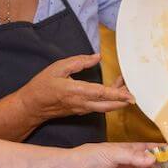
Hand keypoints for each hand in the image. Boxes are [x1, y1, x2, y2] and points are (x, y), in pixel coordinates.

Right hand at [18, 54, 134, 120]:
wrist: (32, 106)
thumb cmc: (43, 85)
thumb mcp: (58, 67)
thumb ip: (78, 62)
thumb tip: (96, 57)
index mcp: (77, 91)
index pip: (102, 94)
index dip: (118, 95)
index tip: (131, 96)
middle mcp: (83, 103)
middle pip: (109, 105)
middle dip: (124, 99)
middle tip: (134, 89)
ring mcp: (83, 109)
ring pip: (106, 107)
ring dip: (118, 99)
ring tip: (126, 85)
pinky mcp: (81, 111)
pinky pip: (100, 107)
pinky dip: (110, 101)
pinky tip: (114, 92)